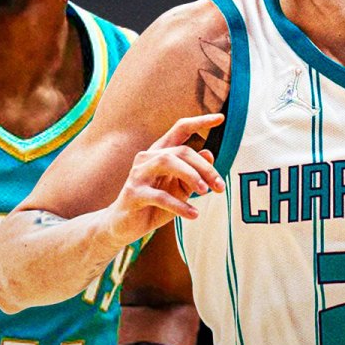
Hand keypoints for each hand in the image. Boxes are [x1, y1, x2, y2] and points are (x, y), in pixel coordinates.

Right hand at [105, 113, 225, 243]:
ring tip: (205, 192)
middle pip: (181, 150)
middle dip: (204, 167)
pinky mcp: (133, 194)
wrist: (124, 227)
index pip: (180, 129)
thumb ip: (194, 172)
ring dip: (191, 176)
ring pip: (167, 162)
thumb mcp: (179, 188)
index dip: (200, 121)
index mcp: (160, 152)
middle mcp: (147, 158)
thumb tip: (209, 153)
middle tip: (219, 186)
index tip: (221, 118)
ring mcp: (137, 174)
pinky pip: (160, 195)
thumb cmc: (155, 205)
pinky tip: (193, 214)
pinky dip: (180, 205)